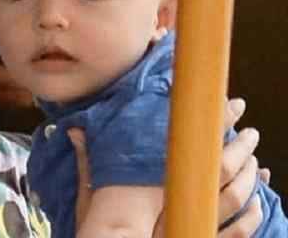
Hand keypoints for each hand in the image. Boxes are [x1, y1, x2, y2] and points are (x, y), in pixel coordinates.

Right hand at [68, 98, 265, 236]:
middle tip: (250, 130)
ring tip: (254, 159)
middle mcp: (179, 198)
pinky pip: (236, 232)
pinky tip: (257, 205)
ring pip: (232, 196)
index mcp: (157, 180)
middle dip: (237, 146)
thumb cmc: (103, 229)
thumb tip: (73, 130)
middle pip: (218, 168)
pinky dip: (250, 218)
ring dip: (247, 176)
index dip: (210, 126)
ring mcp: (194, 222)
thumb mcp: (91, 194)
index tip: (227, 106)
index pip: (190, 147)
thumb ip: (88, 161)